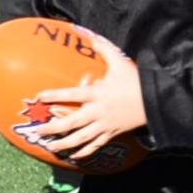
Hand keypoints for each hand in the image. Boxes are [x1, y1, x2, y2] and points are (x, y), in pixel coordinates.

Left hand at [35, 32, 147, 161]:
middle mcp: (98, 111)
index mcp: (98, 94)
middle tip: (38, 131)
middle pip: (71, 122)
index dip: (55, 95)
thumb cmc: (136, 81)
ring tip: (51, 147)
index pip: (72, 94)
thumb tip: (89, 35)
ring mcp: (104, 125)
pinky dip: (84, 152)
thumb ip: (103, 49)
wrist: (155, 101)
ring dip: (65, 144)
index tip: (40, 96)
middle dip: (53, 128)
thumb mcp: (119, 62)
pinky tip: (74, 156)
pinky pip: (95, 145)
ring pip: (81, 138)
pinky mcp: (112, 133)